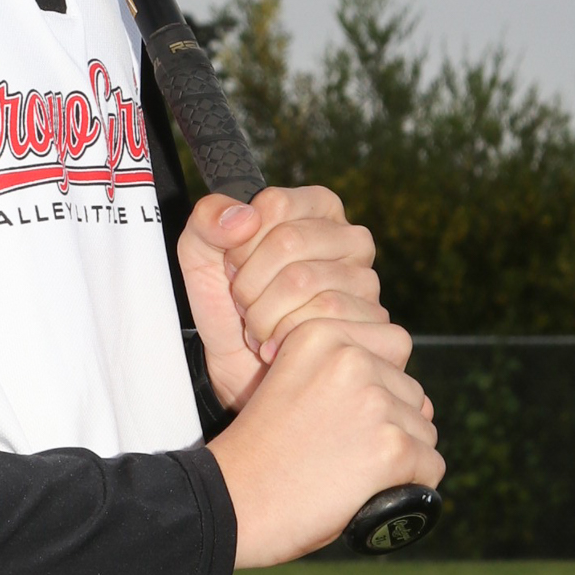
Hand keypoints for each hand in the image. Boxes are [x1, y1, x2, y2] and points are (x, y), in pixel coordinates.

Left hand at [177, 185, 386, 410]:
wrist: (242, 370)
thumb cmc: (229, 307)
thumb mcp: (201, 256)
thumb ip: (207, 221)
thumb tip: (243, 218)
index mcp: (317, 208)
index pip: (275, 205)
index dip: (241, 242)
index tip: (232, 267)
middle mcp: (350, 238)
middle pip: (288, 241)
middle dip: (249, 281)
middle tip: (243, 304)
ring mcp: (367, 281)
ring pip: (303, 281)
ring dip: (264, 313)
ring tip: (258, 327)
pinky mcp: (373, 322)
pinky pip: (322, 319)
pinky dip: (285, 338)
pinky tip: (279, 347)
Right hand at [208, 317, 444, 566]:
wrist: (229, 502)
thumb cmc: (259, 455)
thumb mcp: (293, 385)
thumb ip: (344, 375)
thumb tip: (422, 402)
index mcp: (321, 333)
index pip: (392, 351)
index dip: (374, 392)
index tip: (336, 420)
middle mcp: (352, 358)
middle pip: (411, 395)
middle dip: (389, 427)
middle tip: (338, 455)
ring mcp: (374, 402)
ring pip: (423, 432)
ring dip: (398, 457)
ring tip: (345, 474)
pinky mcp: (391, 447)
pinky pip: (431, 467)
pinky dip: (409, 486)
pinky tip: (366, 491)